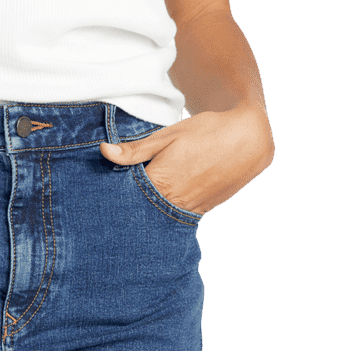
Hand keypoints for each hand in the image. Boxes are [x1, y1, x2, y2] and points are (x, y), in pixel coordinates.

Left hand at [99, 106, 274, 214]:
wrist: (248, 140)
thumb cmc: (205, 132)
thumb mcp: (168, 136)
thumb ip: (135, 149)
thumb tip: (104, 151)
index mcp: (160, 182)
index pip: (126, 198)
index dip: (112, 197)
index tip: (101, 198)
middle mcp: (175, 202)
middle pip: (141, 213)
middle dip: (128, 209)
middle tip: (112, 208)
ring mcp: (190, 210)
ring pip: (159, 217)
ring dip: (147, 212)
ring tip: (133, 209)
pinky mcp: (203, 212)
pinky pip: (176, 216)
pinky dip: (165, 212)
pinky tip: (159, 205)